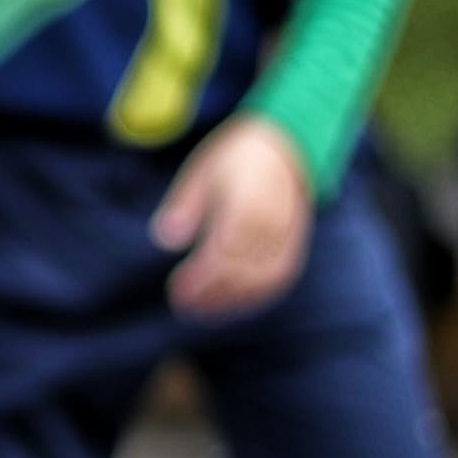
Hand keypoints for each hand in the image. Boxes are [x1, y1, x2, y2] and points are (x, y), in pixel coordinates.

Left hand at [151, 113, 312, 316]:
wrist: (286, 146)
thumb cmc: (235, 159)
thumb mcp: (203, 170)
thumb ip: (185, 205)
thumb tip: (163, 239)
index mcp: (248, 201)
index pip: (225, 249)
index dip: (202, 274)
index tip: (177, 288)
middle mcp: (273, 222)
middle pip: (243, 269)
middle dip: (211, 292)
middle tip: (181, 303)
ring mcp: (287, 237)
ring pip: (262, 280)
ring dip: (231, 300)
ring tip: (200, 310)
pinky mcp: (294, 247)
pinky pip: (277, 279)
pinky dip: (254, 296)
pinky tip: (229, 304)